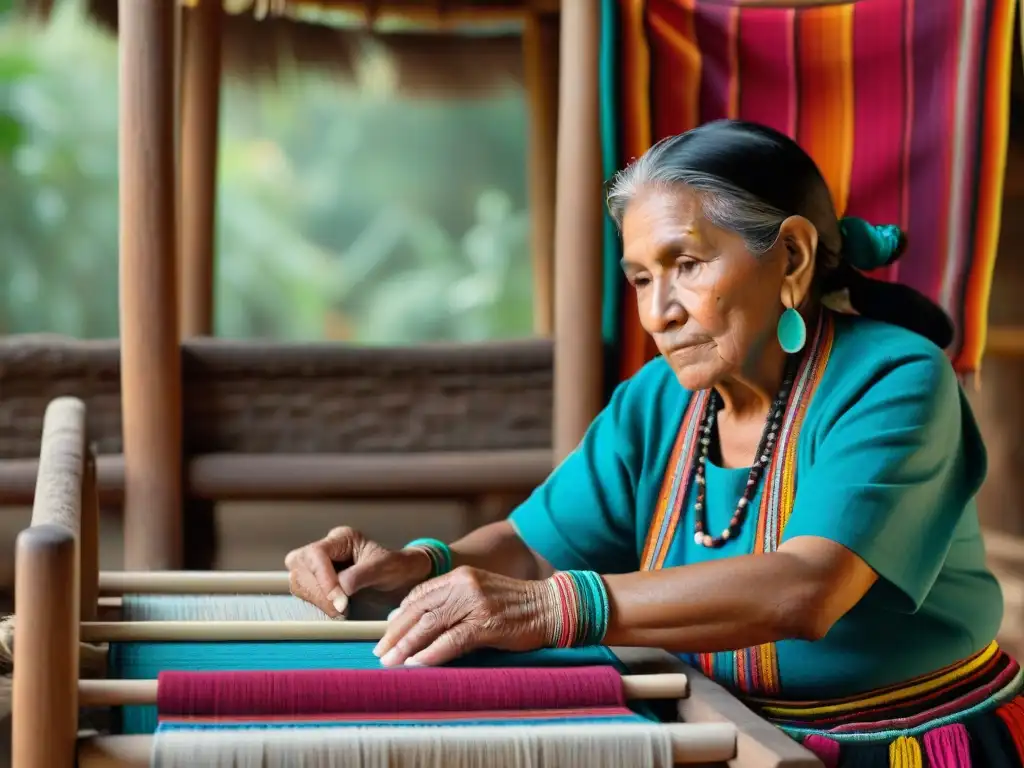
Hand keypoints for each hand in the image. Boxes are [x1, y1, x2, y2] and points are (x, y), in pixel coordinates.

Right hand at [285, 527, 432, 617]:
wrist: (400, 580)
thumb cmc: (395, 568)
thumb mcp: (383, 568)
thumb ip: (360, 576)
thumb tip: (339, 588)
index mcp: (342, 538)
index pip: (317, 553)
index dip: (323, 578)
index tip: (339, 600)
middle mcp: (326, 548)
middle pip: (302, 566)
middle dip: (320, 592)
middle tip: (341, 609)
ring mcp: (318, 564)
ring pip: (298, 580)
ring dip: (317, 600)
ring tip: (341, 611)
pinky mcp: (315, 581)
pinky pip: (303, 592)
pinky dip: (317, 604)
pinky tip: (335, 610)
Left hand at [373, 566, 555, 666]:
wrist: (551, 606)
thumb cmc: (516, 605)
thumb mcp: (481, 593)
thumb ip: (453, 602)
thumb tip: (418, 621)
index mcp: (460, 576)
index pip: (420, 595)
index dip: (400, 615)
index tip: (387, 633)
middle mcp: (464, 585)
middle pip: (420, 609)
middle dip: (396, 633)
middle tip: (380, 652)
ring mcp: (475, 603)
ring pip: (431, 625)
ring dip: (407, 646)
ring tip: (391, 662)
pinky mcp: (486, 623)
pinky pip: (451, 640)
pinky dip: (431, 654)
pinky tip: (417, 664)